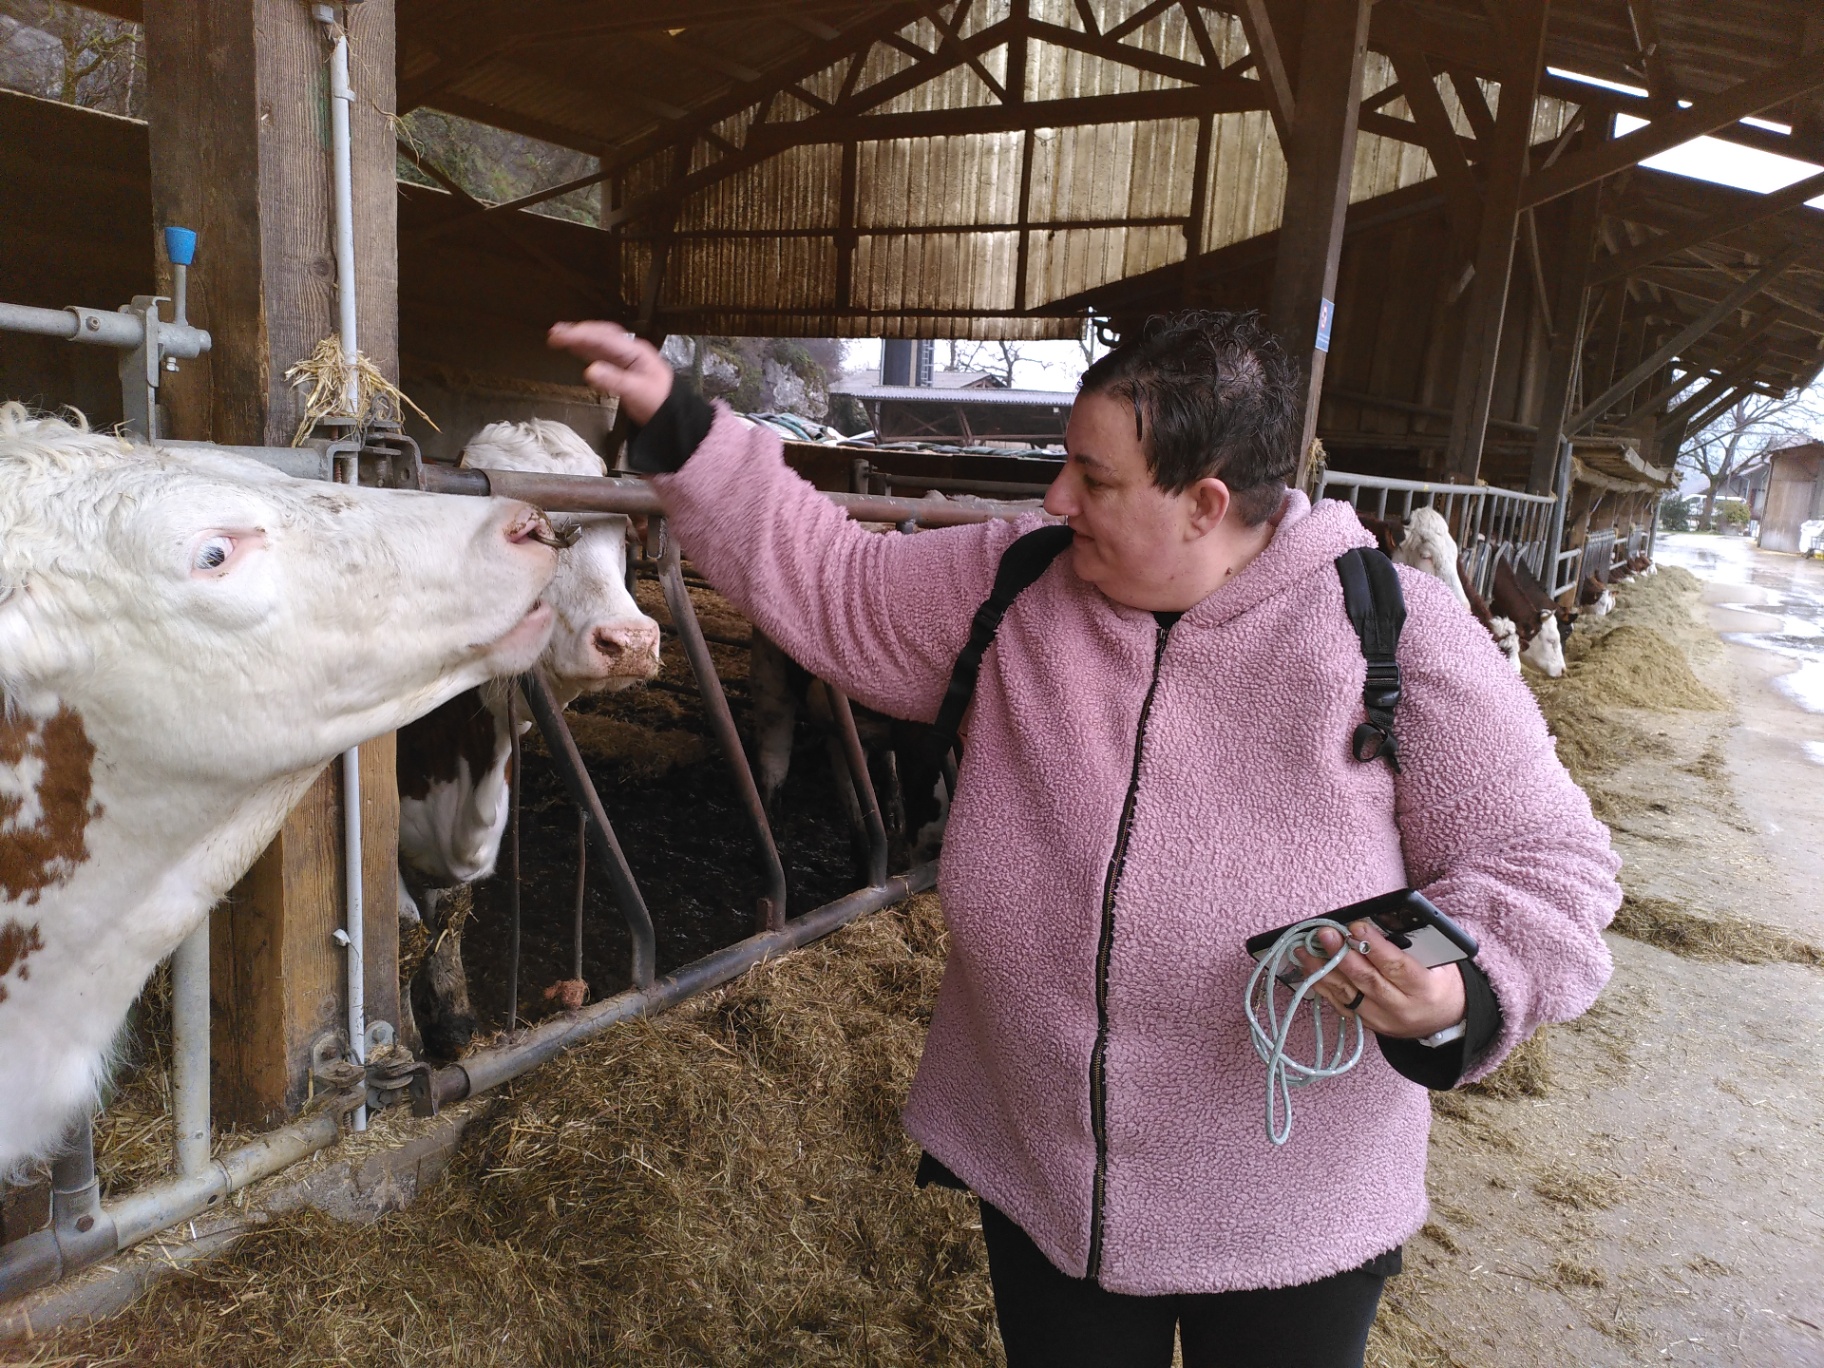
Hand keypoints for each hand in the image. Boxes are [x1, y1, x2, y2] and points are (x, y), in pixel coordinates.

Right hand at [548, 321, 673, 424]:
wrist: (673, 417)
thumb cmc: (658, 404)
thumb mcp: (636, 393)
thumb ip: (614, 381)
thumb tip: (589, 371)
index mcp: (635, 351)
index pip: (604, 338)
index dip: (581, 335)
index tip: (560, 336)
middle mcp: (630, 350)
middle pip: (601, 334)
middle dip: (578, 332)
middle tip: (554, 332)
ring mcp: (627, 358)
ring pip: (600, 342)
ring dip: (580, 338)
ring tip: (558, 335)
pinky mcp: (623, 368)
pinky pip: (602, 353)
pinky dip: (586, 349)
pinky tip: (575, 349)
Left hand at [1294, 920, 1465, 1039]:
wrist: (1445, 1018)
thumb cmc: (1439, 981)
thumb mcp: (1438, 960)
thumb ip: (1410, 945)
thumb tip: (1373, 922)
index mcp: (1423, 988)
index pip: (1396, 966)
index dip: (1374, 946)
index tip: (1355, 927)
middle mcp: (1401, 1007)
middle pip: (1367, 980)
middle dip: (1342, 955)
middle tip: (1324, 934)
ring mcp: (1382, 1019)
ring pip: (1348, 995)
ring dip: (1323, 970)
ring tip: (1304, 950)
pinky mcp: (1368, 1025)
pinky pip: (1340, 1005)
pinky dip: (1323, 986)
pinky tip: (1309, 969)